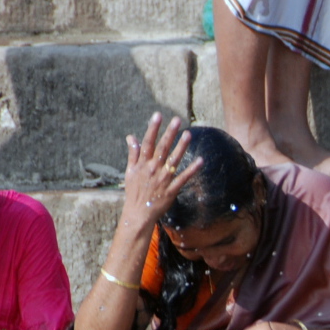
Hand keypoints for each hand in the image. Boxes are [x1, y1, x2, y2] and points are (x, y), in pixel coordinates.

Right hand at [122, 113, 204, 228]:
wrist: (138, 213)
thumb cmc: (134, 191)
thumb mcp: (130, 171)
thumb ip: (133, 154)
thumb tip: (131, 137)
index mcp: (142, 164)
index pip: (148, 142)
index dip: (153, 128)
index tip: (158, 115)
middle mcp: (153, 169)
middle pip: (162, 148)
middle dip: (169, 133)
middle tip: (177, 120)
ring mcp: (163, 179)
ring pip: (173, 160)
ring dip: (181, 147)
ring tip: (189, 134)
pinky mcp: (171, 190)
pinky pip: (183, 178)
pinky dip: (192, 170)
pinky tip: (200, 160)